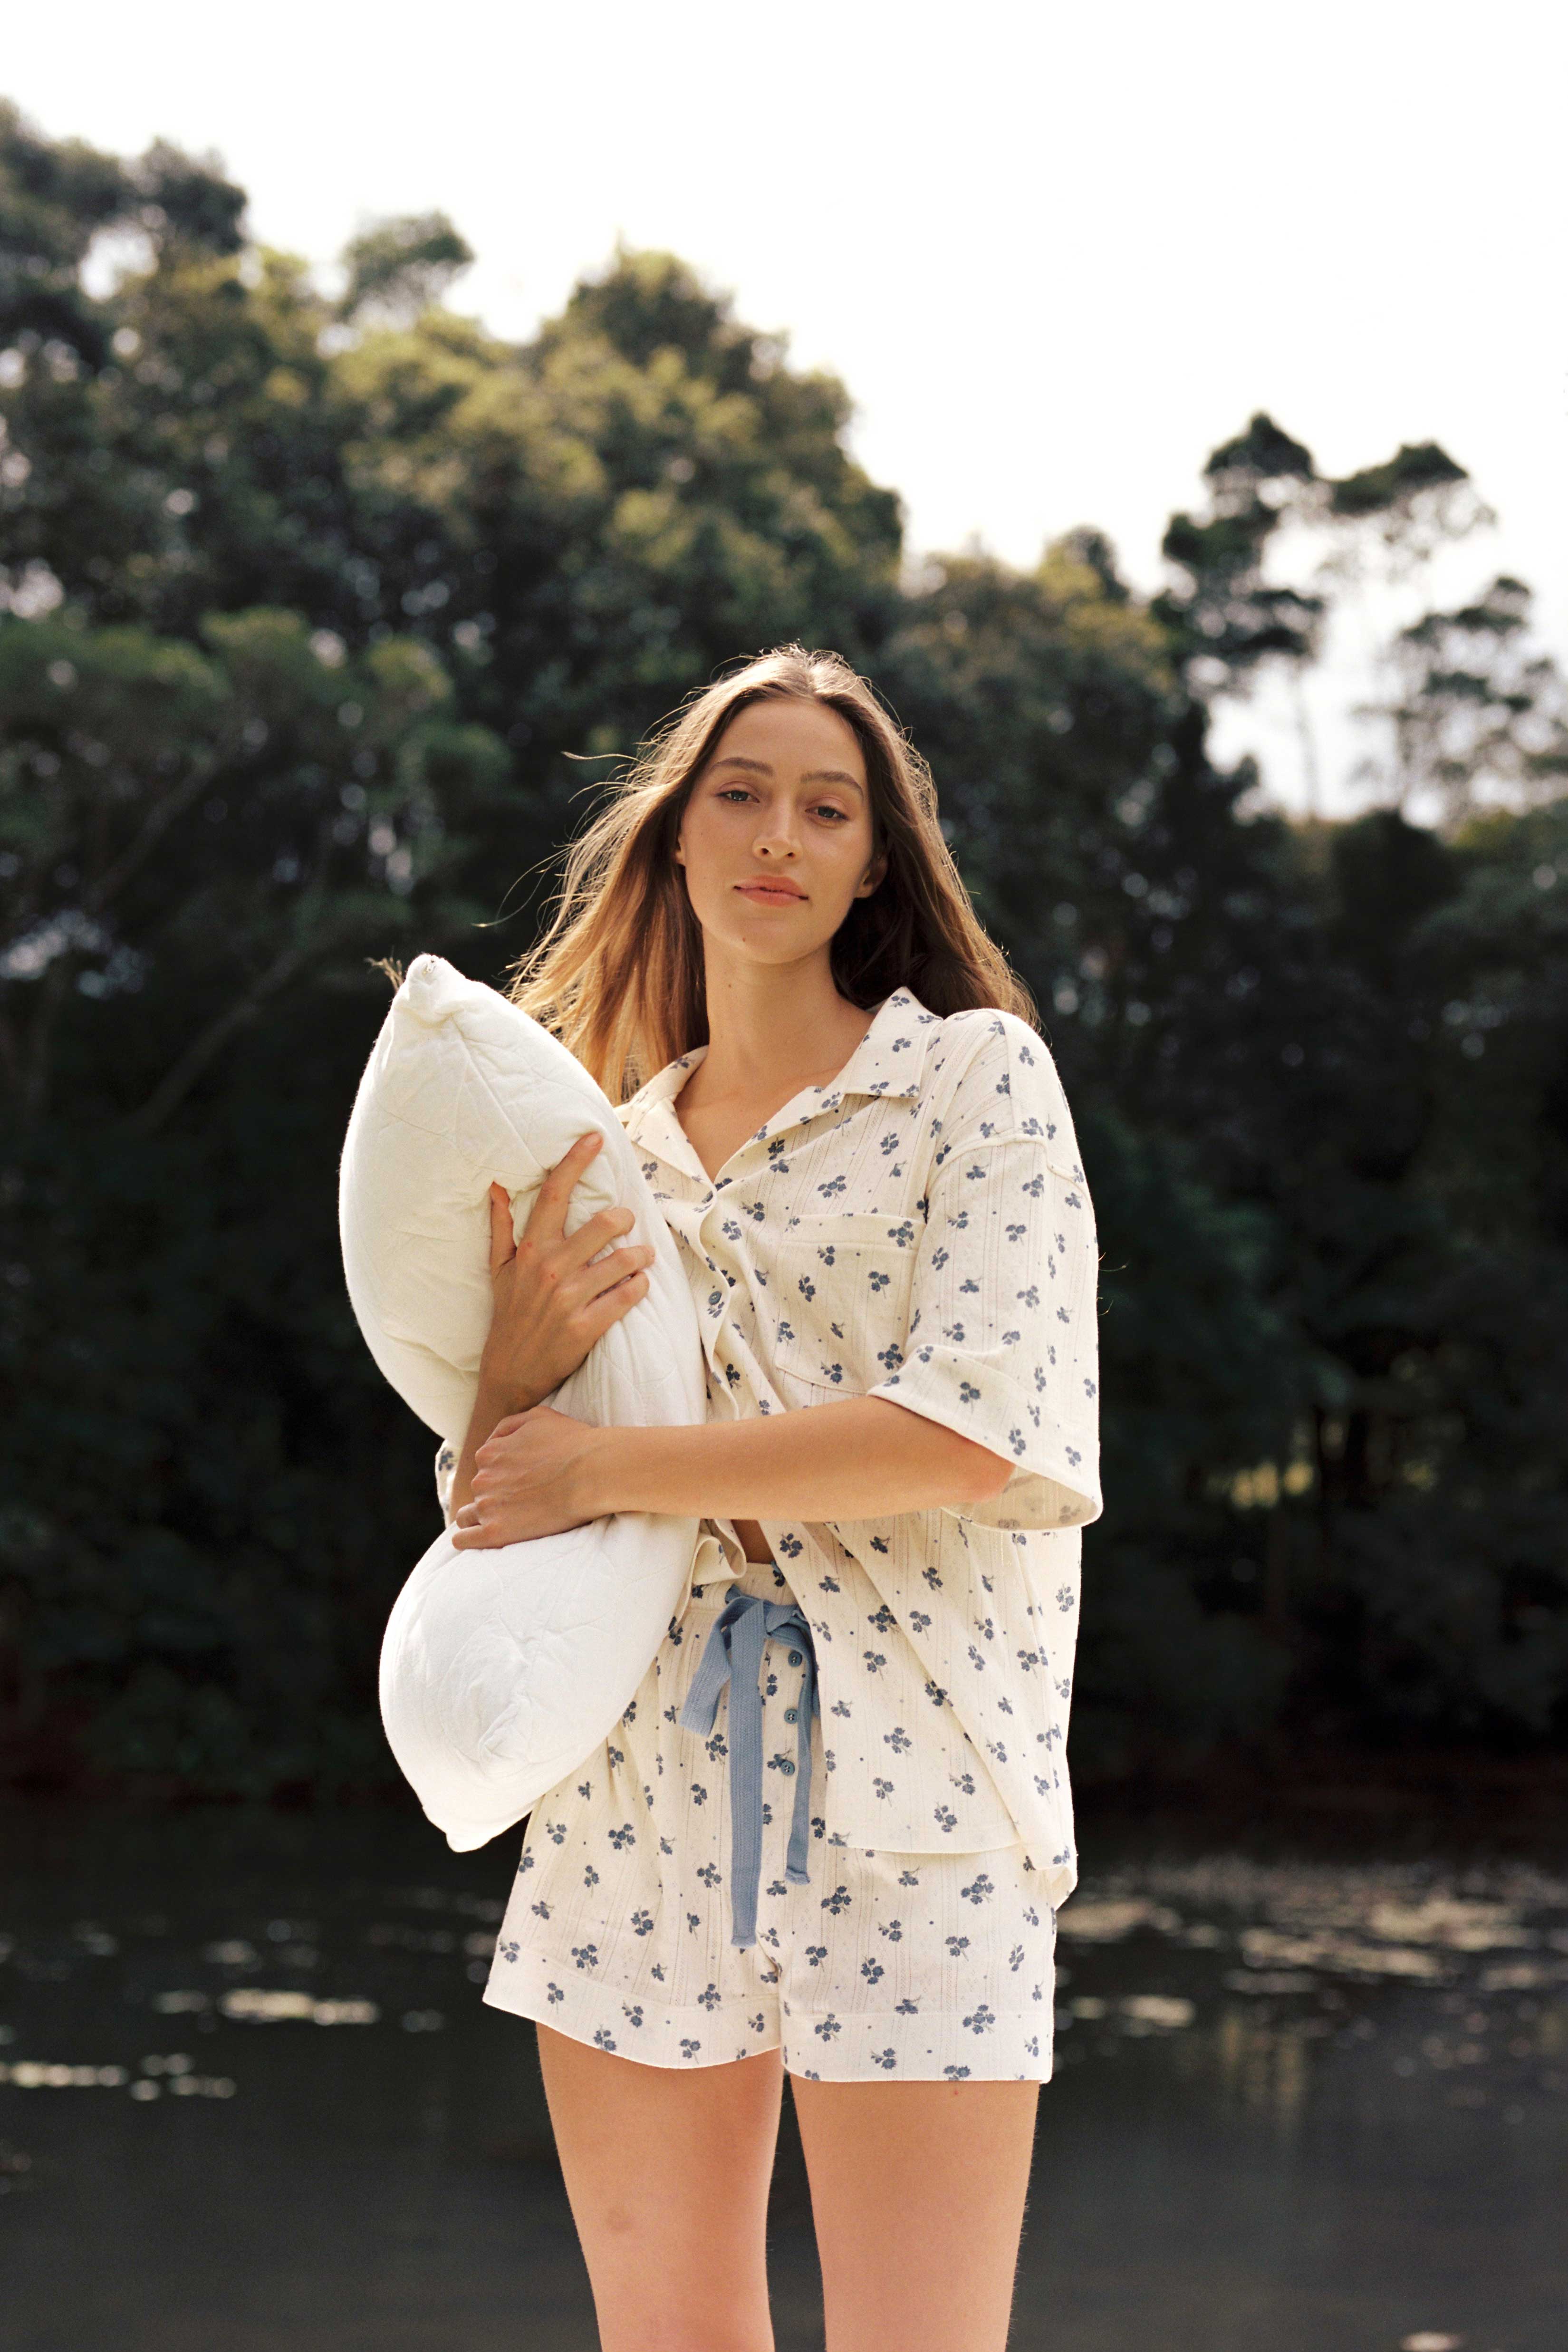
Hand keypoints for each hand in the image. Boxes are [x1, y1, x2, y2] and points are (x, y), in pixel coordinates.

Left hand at [448, 1406, 605, 1547]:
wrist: (593, 1473)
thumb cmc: (572, 1443)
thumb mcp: (537, 1417)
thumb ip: (508, 1427)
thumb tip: (492, 1441)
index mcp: (489, 1454)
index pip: (485, 1467)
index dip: (504, 1474)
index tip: (525, 1481)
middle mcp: (482, 1479)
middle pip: (479, 1491)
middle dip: (496, 1495)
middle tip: (525, 1500)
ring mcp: (487, 1507)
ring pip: (468, 1516)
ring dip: (483, 1517)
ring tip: (508, 1521)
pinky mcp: (495, 1533)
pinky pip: (464, 1540)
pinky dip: (468, 1539)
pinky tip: (482, 1538)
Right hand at [479, 1131, 655, 1412]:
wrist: (509, 1373)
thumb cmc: (509, 1316)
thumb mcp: (499, 1270)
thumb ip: (501, 1227)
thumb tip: (496, 1186)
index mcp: (531, 1249)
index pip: (555, 1194)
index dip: (576, 1161)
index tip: (596, 1138)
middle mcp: (551, 1269)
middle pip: (605, 1223)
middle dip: (625, 1219)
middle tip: (628, 1223)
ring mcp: (570, 1299)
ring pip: (624, 1261)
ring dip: (641, 1255)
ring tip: (643, 1256)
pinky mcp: (587, 1327)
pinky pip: (627, 1297)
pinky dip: (639, 1288)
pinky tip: (638, 1286)